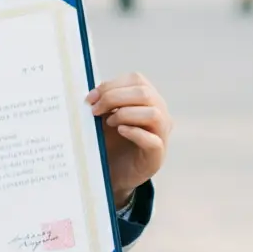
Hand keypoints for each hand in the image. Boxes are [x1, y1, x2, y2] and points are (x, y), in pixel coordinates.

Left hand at [87, 72, 172, 202]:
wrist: (114, 171)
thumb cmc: (110, 139)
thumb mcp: (104, 116)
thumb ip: (102, 102)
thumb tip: (91, 94)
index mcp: (148, 99)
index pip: (137, 80)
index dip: (112, 85)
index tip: (91, 97)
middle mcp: (160, 113)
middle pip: (145, 93)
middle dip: (114, 97)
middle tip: (94, 110)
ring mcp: (161, 135)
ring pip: (154, 114)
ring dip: (126, 114)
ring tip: (109, 122)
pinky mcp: (157, 156)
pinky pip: (153, 141)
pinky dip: (134, 132)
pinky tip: (120, 131)